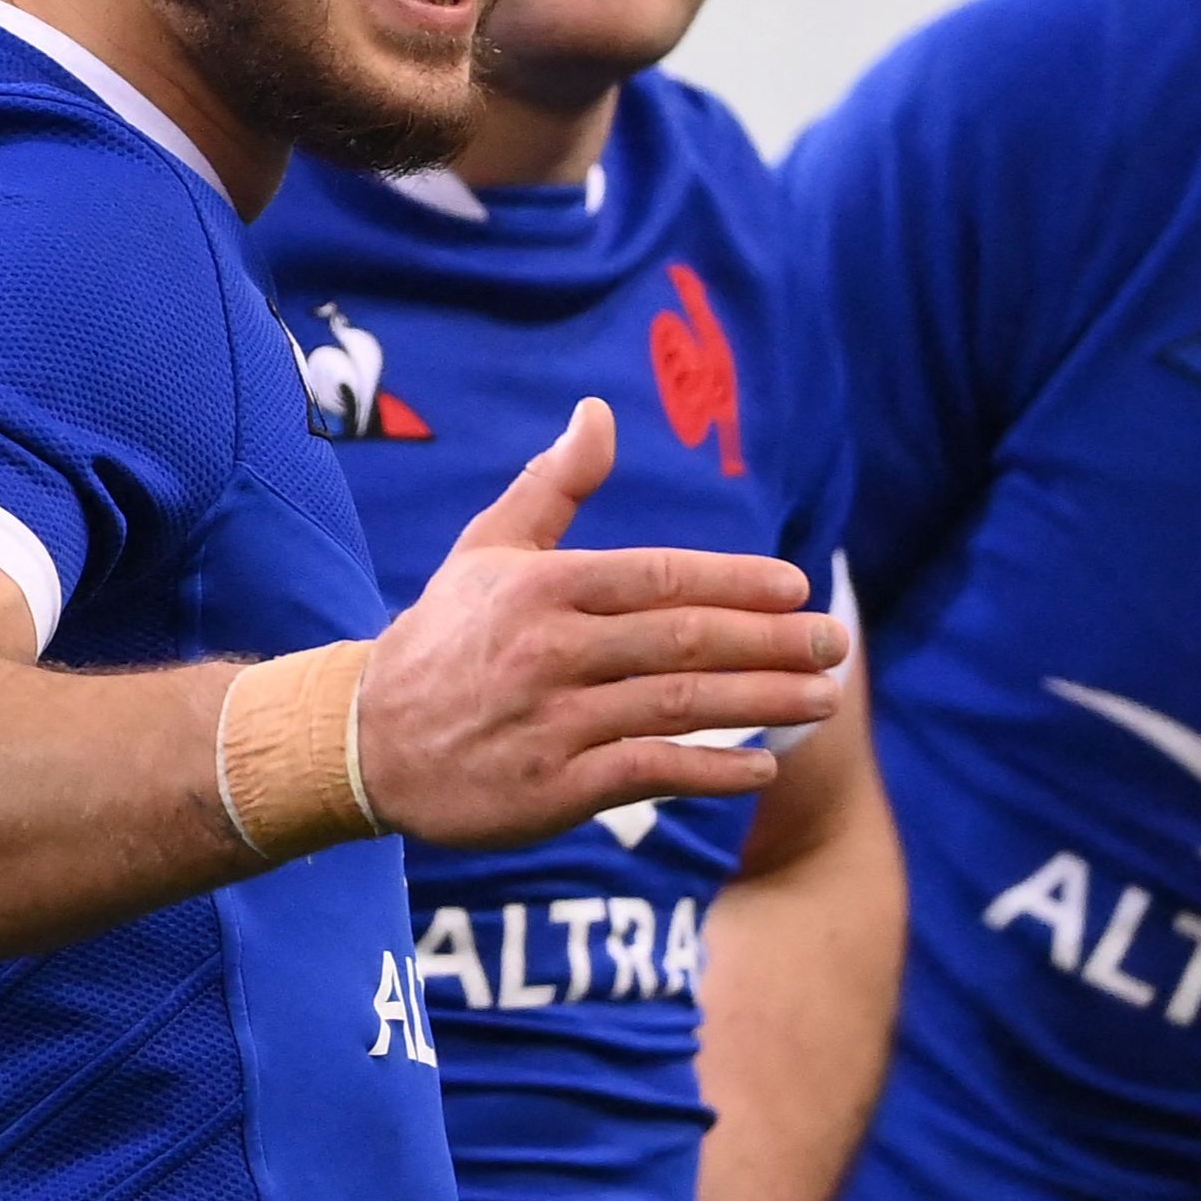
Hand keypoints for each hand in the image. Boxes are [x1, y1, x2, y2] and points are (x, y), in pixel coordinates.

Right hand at [358, 399, 845, 848]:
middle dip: (773, 642)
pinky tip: (764, 767)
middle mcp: (552, 650)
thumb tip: (598, 412)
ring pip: (680, 706)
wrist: (365, 740)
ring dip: (764, 704)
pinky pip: (651, 773)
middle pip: (686, 641)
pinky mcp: (553, 789)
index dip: (737, 582)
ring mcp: (554, 722)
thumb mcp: (488, 548)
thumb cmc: (443, 636)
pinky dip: (712, 771)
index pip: (662, 577)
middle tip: (835, 642)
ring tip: (824, 699)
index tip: (799, 588)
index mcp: (545, 586)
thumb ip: (554, 484)